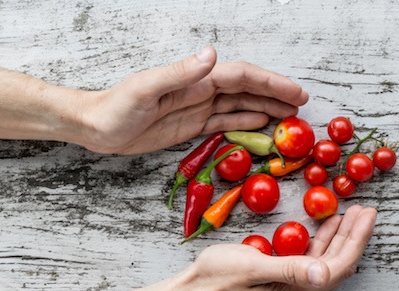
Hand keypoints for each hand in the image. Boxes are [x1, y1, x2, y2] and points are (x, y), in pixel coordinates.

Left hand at [79, 46, 308, 153]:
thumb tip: (212, 55)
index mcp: (193, 79)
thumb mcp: (145, 89)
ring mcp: (196, 108)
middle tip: (302, 107)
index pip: (240, 77)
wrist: (96, 127)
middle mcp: (199, 91)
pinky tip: (260, 125)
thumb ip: (179, 73)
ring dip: (264, 109)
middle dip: (275, 95)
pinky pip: (223, 123)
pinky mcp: (189, 126)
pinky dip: (244, 123)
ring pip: (239, 106)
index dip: (270, 83)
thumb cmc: (115, 107)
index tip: (295, 93)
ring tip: (289, 118)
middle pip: (246, 90)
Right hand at [182, 205, 376, 290]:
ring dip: (337, 240)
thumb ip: (288, 269)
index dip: (355, 239)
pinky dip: (318, 246)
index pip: (337, 266)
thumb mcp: (250, 267)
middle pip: (336, 266)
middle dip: (351, 237)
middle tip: (364, 210)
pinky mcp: (280, 289)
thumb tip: (324, 273)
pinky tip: (321, 230)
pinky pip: (308, 266)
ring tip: (348, 216)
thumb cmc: (215, 279)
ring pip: (324, 266)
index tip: (367, 214)